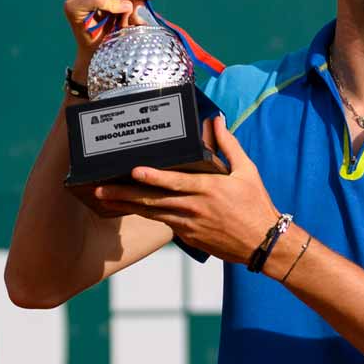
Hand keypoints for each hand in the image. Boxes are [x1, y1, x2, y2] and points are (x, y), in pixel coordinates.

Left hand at [92, 116, 281, 264]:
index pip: (174, 182)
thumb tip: (216, 120)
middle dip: (124, 194)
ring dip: (126, 206)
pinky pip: (162, 223)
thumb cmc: (255, 204)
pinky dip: (144, 216)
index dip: (153, 177)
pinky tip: (128, 210)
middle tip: (100, 189)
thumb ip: (228, 145)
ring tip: (104, 199)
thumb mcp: (247, 171)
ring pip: (151, 213)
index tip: (133, 171)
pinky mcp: (188, 237)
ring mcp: (188, 225)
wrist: (262, 243)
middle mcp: (193, 207)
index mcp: (207, 189)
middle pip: (153, 200)